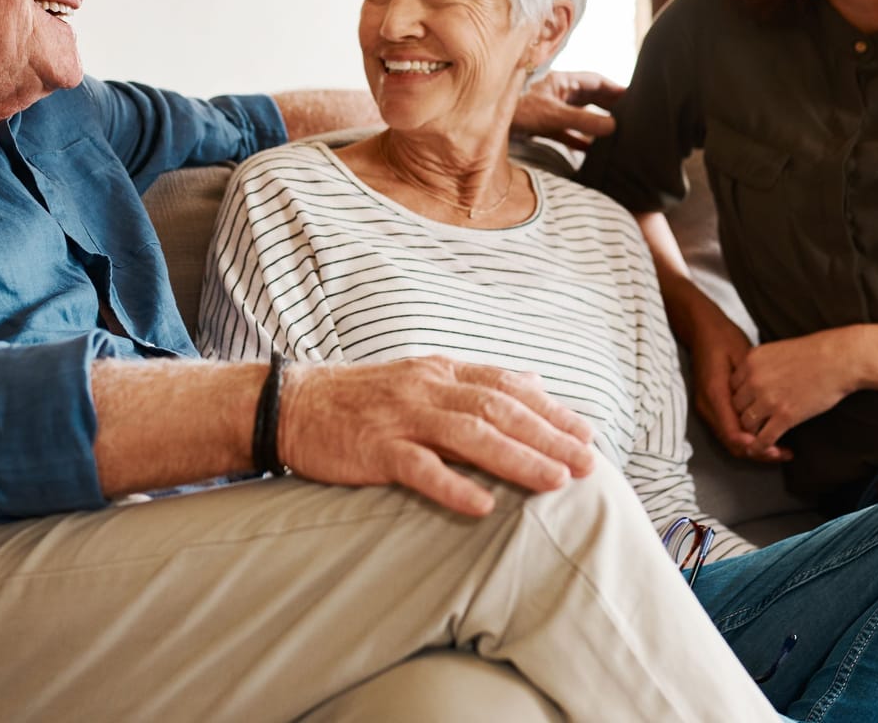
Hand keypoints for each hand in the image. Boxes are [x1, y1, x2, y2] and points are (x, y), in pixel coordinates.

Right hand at [277, 357, 597, 515]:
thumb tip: (532, 379)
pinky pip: (419, 468)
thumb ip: (475, 381)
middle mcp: (426, 388)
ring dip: (518, 459)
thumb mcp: (421, 377)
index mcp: (441, 372)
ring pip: (470, 435)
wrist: (290, 405)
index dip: (551, 410)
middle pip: (499, 409)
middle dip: (548, 436)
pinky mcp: (374, 449)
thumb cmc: (360, 399)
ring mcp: (400, 418)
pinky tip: (483, 506)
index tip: (587, 435)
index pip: (508, 386)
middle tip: (587, 463)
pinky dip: (453, 486)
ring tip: (555, 482)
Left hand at [512, 70, 624, 150]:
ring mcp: (549, 108)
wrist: (485, 122)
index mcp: (562, 81)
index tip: (634, 97)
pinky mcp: (541, 124)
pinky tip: (589, 150)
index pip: (596, 81)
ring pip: (579, 115)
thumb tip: (613, 126)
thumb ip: (583, 121)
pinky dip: (578, 139)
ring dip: (594, 124)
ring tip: (615, 133)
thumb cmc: (517, 109)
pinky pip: (565, 131)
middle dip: (609, 106)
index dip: (615, 88)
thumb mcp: (554, 115)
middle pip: (590, 97)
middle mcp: (557, 92)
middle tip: (630, 117)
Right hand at [679, 303, 784, 461]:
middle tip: (784, 453)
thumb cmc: (725, 339)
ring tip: (779, 448)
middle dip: (758, 452)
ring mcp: (706, 408)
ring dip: (754, 447)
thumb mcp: (743, 357)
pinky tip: (765, 433)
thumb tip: (767, 414)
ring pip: (730, 440)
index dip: (757, 446)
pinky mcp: (710, 407)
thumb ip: (752, 385)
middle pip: (732, 443)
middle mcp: (707, 406)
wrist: (702, 329)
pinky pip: (728, 430)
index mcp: (714, 394)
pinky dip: (747, 437)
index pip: (734, 435)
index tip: (778, 449)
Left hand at [731, 326, 867, 459]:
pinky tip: (767, 448)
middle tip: (754, 421)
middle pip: (736, 406)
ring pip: (746, 424)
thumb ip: (761, 365)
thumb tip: (755, 379)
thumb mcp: (778, 350)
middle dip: (744, 415)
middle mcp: (754, 379)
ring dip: (753, 432)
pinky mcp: (785, 416)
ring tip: (760, 435)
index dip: (740, 397)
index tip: (748, 404)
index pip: (732, 386)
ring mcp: (768, 399)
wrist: (840, 359)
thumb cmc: (816, 353)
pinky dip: (762, 447)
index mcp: (751, 360)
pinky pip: (764, 439)